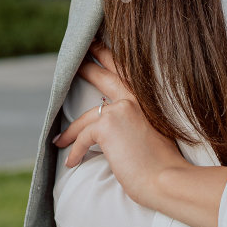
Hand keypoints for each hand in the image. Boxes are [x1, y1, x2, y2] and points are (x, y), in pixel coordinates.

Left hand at [53, 39, 190, 208]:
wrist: (167, 179)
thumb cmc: (163, 165)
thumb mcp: (153, 135)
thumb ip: (136, 123)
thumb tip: (114, 125)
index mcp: (148, 100)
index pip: (126, 72)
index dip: (111, 57)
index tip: (98, 46)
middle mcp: (135, 98)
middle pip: (105, 75)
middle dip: (88, 67)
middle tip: (78, 61)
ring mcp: (121, 109)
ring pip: (87, 117)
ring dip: (70, 131)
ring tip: (59, 138)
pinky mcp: (107, 125)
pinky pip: (83, 137)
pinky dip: (75, 151)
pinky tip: (72, 162)